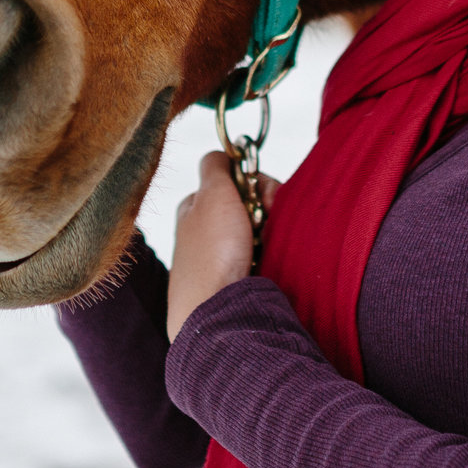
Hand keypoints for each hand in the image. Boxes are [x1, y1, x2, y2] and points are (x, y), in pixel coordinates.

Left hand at [167, 151, 276, 342]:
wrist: (216, 315)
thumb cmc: (211, 253)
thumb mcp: (210, 196)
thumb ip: (216, 167)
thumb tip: (222, 152)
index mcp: (194, 209)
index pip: (232, 180)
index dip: (254, 181)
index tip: (262, 191)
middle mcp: (206, 232)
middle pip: (251, 204)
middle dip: (267, 207)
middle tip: (266, 221)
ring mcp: (222, 259)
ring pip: (261, 230)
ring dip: (273, 231)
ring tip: (268, 245)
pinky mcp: (238, 282)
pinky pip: (265, 257)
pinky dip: (273, 255)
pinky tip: (270, 261)